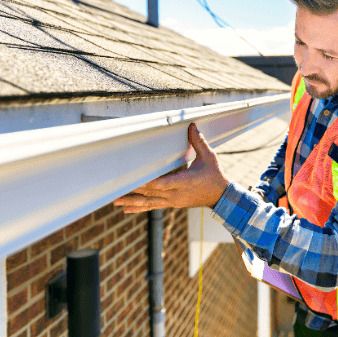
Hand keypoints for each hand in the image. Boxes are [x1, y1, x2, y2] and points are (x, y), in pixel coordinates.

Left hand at [113, 123, 229, 212]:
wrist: (220, 197)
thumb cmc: (215, 176)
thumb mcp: (210, 157)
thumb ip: (199, 142)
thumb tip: (191, 126)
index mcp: (185, 182)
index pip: (163, 183)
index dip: (149, 183)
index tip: (136, 180)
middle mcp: (177, 194)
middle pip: (152, 193)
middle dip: (134, 190)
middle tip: (117, 189)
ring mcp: (173, 201)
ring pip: (150, 202)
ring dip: (132, 202)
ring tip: (116, 201)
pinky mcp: (172, 204)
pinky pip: (153, 207)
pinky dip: (139, 208)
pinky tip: (126, 210)